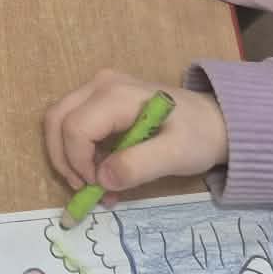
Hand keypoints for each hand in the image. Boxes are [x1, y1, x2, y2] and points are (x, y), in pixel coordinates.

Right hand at [43, 70, 227, 200]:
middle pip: (56, 119)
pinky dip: (77, 151)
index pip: (75, 127)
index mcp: (116, 95)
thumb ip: (138, 166)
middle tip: (83, 189)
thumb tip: (101, 180)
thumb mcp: (176, 155)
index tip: (99, 187)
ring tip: (92, 184)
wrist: (216, 120)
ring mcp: (98, 88)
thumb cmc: (197, 136)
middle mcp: (100, 84)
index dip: (79, 162)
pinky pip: (74, 123)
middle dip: (62, 158)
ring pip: (60, 121)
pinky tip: (100, 172)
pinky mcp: (100, 99)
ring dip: (67, 156)